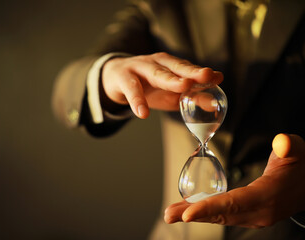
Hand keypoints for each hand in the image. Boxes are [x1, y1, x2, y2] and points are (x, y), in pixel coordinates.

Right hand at [101, 52, 222, 118]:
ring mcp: (141, 68)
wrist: (115, 77)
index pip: (189, 69)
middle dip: (192, 71)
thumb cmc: (147, 85)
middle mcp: (158, 63)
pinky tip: (142, 113)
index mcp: (171, 65)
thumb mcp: (169, 93)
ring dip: (170, 79)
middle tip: (207, 75)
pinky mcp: (124, 77)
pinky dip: (137, 101)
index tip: (218, 78)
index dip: (203, 74)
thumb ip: (190, 96)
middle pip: (177, 67)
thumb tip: (214, 104)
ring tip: (183, 86)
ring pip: (157, 74)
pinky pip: (132, 89)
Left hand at [164, 133, 304, 227]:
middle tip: (168, 214)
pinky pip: (223, 215)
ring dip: (194, 215)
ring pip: (220, 217)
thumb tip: (282, 143)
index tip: (187, 213)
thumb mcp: (298, 151)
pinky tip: (188, 210)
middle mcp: (258, 212)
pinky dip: (205, 213)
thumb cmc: (300, 165)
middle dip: (193, 214)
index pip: (234, 204)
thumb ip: (289, 147)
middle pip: (221, 214)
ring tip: (171, 213)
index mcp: (267, 197)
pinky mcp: (249, 215)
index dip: (209, 208)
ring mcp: (253, 216)